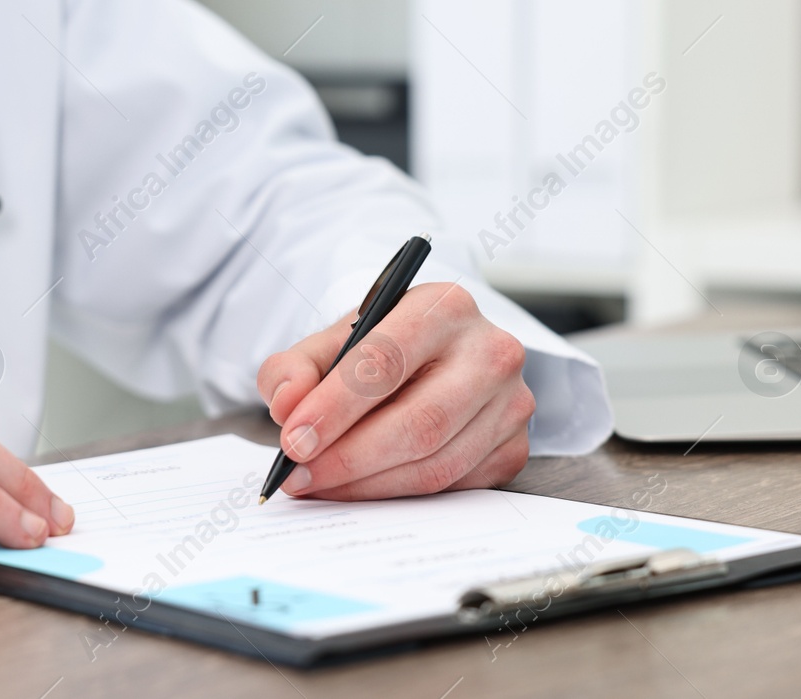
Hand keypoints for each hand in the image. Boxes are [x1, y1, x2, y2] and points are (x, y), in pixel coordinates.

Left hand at [257, 282, 533, 499]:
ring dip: (367, 485)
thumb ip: (295, 367)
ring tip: (318, 484)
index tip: (293, 440)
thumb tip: (286, 405)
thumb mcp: (332, 341)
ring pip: (436, 463)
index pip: (387, 360)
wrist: (434, 358)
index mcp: (444, 306)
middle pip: (419, 421)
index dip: (335, 406)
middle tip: (298, 474)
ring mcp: (511, 403)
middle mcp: (490, 350)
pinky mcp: (514, 448)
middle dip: (348, 457)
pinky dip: (397, 495)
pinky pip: (452, 487)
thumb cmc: (382, 349)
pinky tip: (359, 488)